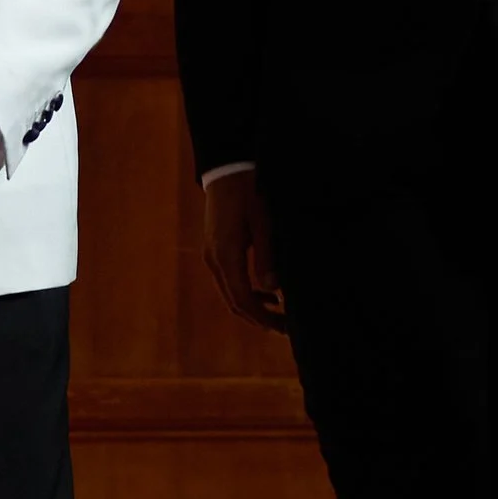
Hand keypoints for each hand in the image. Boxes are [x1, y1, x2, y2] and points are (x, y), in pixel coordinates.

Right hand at [201, 167, 286, 330]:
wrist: (226, 170)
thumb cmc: (248, 192)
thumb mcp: (263, 223)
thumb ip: (267, 256)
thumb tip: (273, 289)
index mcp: (225, 255)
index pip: (242, 299)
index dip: (262, 317)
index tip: (282, 327)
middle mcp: (214, 260)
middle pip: (234, 301)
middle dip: (259, 318)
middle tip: (285, 328)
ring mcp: (212, 255)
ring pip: (230, 293)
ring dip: (253, 307)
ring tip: (280, 314)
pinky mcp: (215, 250)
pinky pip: (229, 280)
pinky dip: (246, 292)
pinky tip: (267, 292)